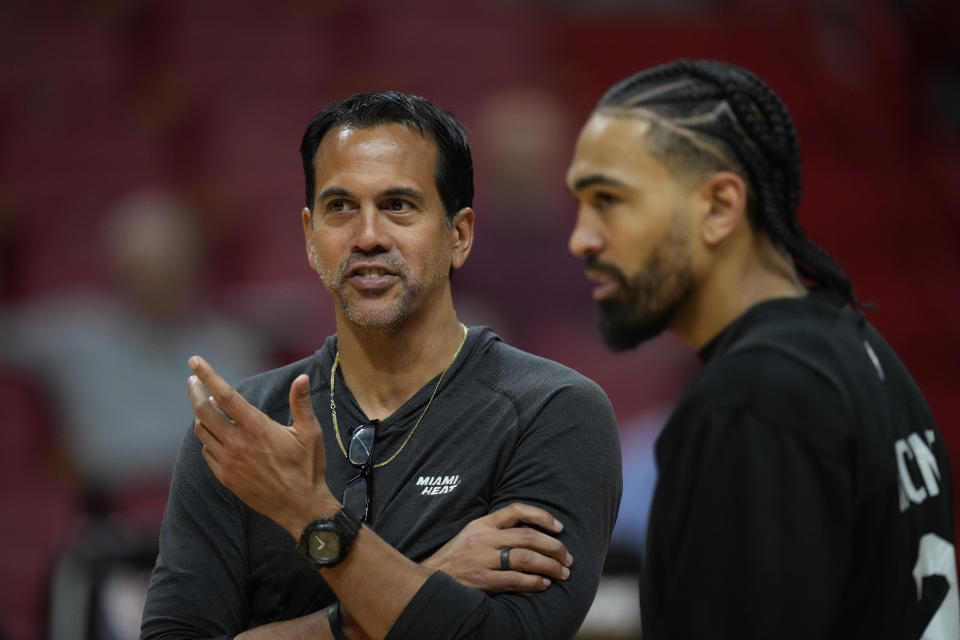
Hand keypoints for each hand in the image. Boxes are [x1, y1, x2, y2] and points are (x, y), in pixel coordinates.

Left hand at [187, 355, 338, 537]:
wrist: (299, 506)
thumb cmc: (308, 467)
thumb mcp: (310, 433)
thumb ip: (301, 403)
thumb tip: (301, 378)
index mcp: (257, 428)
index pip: (226, 395)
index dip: (208, 375)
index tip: (195, 361)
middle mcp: (237, 443)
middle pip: (204, 411)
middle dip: (194, 392)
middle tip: (191, 380)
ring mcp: (228, 462)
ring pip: (202, 431)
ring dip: (201, 415)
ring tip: (208, 406)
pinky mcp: (225, 476)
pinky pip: (207, 451)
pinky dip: (208, 438)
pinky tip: (218, 435)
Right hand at [422, 503, 572, 592]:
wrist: (426, 580)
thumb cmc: (454, 560)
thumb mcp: (470, 537)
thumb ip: (494, 533)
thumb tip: (529, 535)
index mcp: (481, 524)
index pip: (516, 510)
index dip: (542, 516)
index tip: (559, 527)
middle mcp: (482, 538)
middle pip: (528, 536)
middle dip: (554, 547)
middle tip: (568, 558)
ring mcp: (481, 559)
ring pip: (525, 558)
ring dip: (549, 566)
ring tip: (562, 573)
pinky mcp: (481, 580)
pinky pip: (514, 579)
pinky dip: (533, 582)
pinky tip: (543, 584)